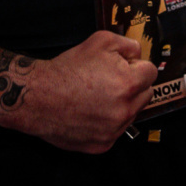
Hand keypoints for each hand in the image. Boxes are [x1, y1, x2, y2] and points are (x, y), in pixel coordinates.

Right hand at [2, 32, 155, 152]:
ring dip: (122, 105)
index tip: (121, 68)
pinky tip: (91, 113)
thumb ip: (129, 46)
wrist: (34, 97)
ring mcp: (113, 130)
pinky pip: (116, 131)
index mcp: (129, 84)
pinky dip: (108, 123)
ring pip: (132, 113)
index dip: (135, 67)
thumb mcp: (101, 41)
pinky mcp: (102, 145)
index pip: (151, 73)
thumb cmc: (66, 69)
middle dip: (133, 86)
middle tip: (109, 82)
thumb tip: (140, 56)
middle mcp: (125, 110)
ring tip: (98, 97)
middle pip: (146, 94)